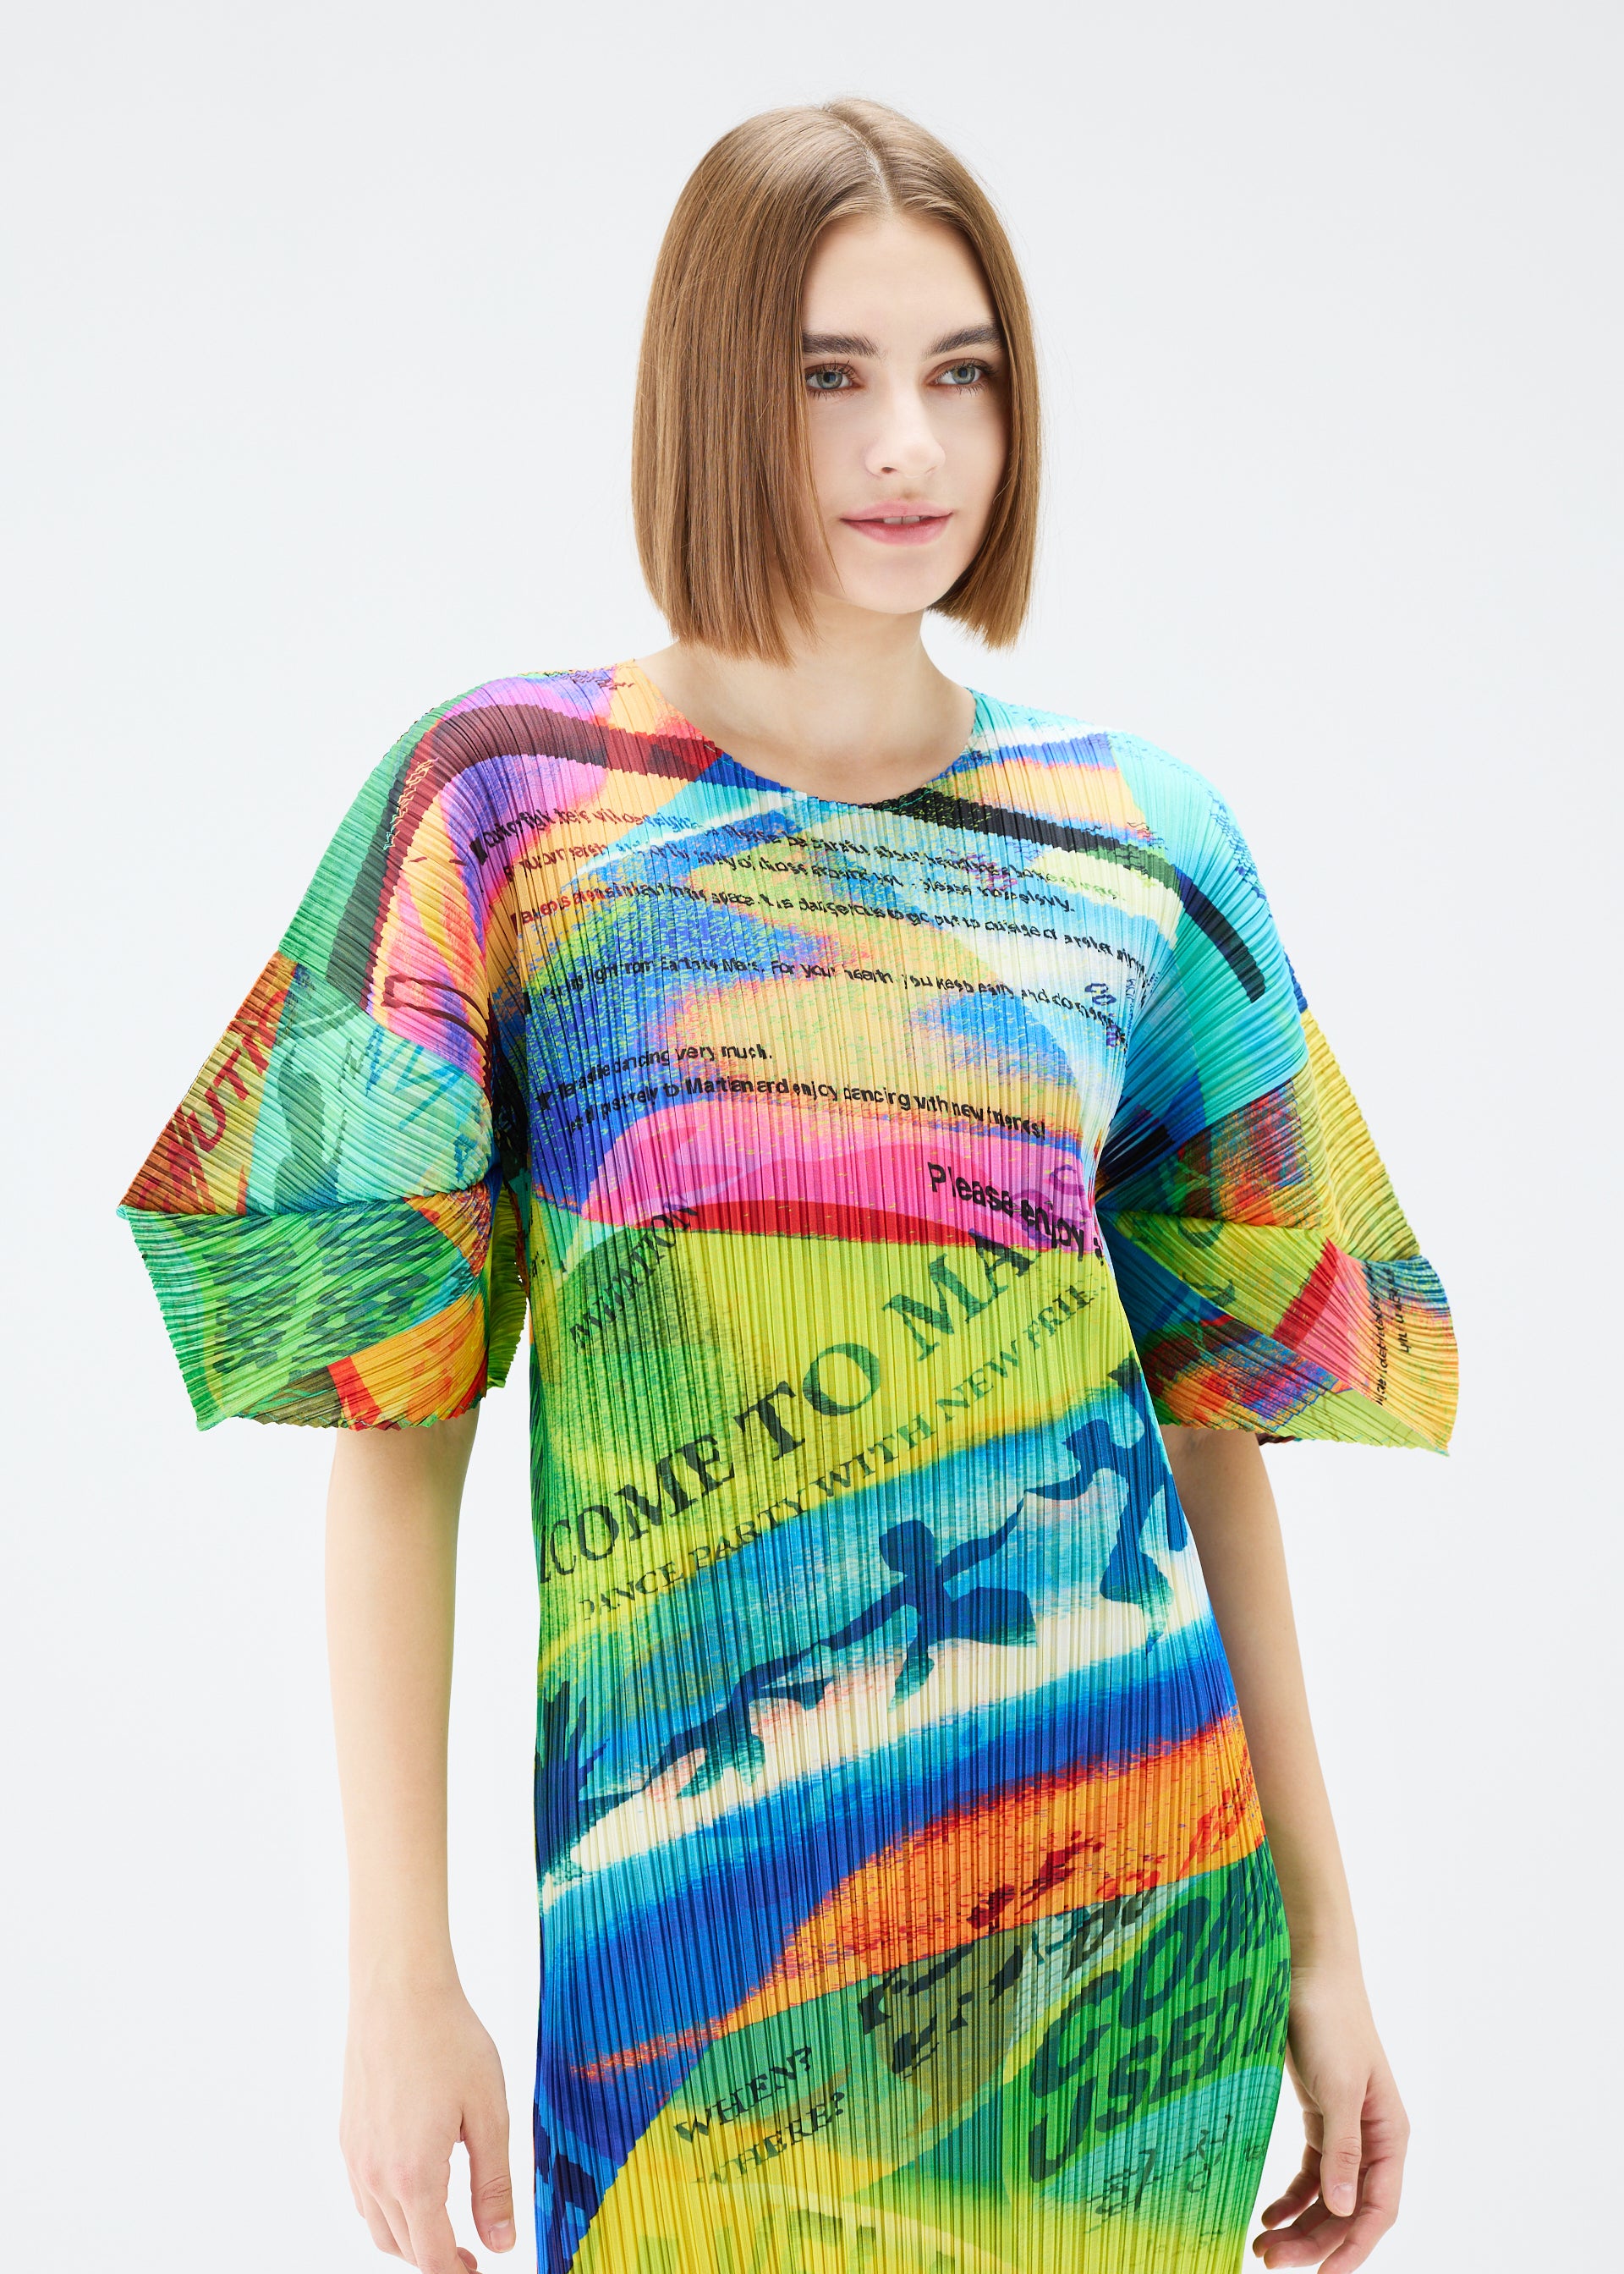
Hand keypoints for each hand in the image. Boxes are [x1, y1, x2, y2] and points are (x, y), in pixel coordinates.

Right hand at [341, 1977, 516, 2269]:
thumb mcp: (489, 2113)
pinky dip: (388, 2212)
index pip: (432, 2256)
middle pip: (403, 2249)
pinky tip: (413, 2191)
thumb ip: (494, 2185)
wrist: (398, 1992)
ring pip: (378, 2227)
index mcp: (414, 2176)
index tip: (479, 2269)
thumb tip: (501, 2243)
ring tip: (444, 2228)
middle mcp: (374, 2175)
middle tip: (471, 2256)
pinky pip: (363, 2196)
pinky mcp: (347, 2136)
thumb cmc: (448, 2041)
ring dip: (410, 2240)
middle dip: (436, 2260)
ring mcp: (355, 2156)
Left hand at [1253, 1961, 1407, 2269]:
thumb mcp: (1337, 2088)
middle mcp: (1372, 2138)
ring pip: (1328, 2195)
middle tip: (1270, 2262)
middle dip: (1315, 2242)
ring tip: (1262, 2246)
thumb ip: (1343, 2151)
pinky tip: (1269, 2214)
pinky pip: (1310, 2171)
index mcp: (1389, 2135)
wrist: (1307, 1967)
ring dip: (1300, 2224)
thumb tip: (1347, 2210)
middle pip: (1348, 2209)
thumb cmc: (1330, 2020)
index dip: (1353, 2248)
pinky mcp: (1318, 2114)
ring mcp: (1345, 2127)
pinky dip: (1291, 2196)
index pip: (1378, 2210)